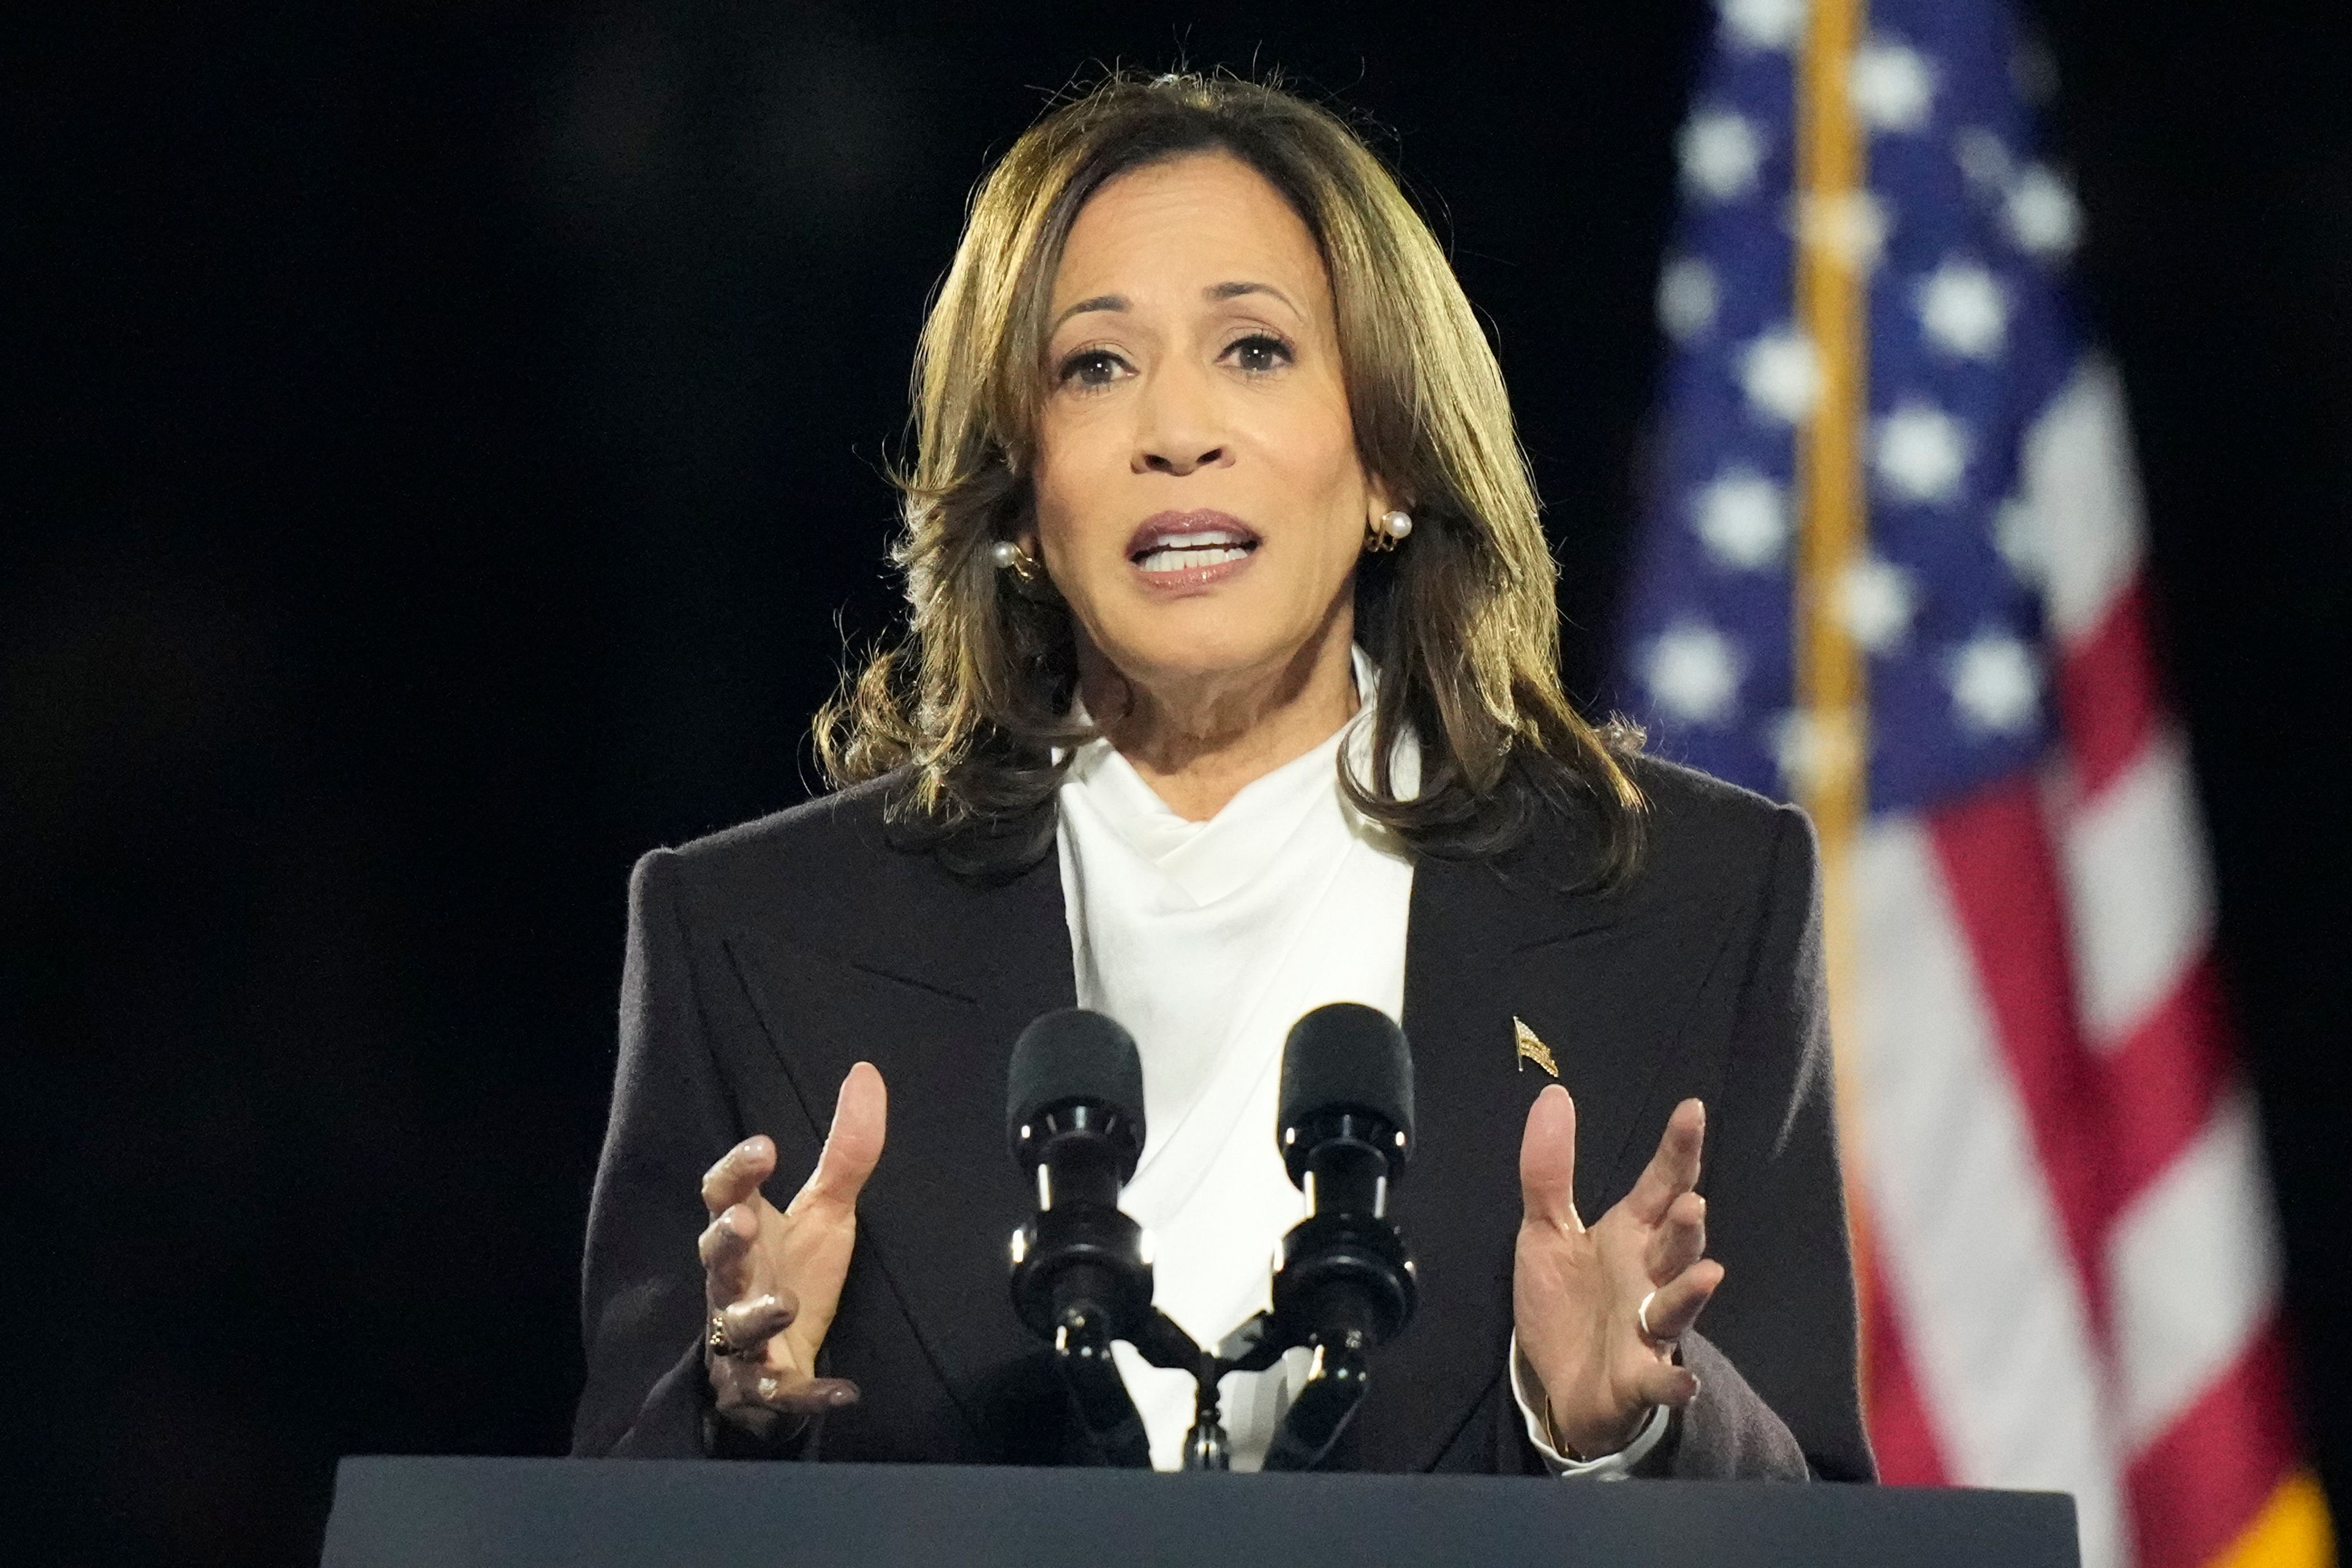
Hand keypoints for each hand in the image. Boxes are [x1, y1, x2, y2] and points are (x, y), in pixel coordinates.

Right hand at [698, 1062, 886, 1431]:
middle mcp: (732, 1282)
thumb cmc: (795, 1272)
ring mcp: (740, 1337)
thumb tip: (866, 1071)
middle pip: (715, 1261)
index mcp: (742, 1232)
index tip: (765, 1147)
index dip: (737, 1171)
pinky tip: (844, 1391)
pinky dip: (807, 1393)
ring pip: (735, 1328)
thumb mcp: (827, 1211)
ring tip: (785, 1303)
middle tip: (740, 1224)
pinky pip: (780, 1392)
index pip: (722, 1195)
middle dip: (724, 1242)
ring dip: (755, 1315)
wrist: (786, 1359)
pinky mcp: (763, 1387)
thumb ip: (846, 1151)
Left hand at [1512, 1088, 1719, 1459]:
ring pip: (1676, 1307)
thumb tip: (1554, 1094)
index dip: (1678, 1151)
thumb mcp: (1545, 1229)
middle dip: (1687, 1226)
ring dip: (1690, 1292)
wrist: (1557, 1380)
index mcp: (1631, 1235)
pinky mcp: (1636, 1379)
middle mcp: (1649, 1277)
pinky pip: (1659, 1380)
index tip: (1691, 1110)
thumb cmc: (1566, 1299)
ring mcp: (1647, 1329)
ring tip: (1708, 1273)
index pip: (1661, 1185)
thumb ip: (1549, 1169)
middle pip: (1676, 1246)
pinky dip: (1672, 1381)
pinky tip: (1684, 1379)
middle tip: (1692, 1202)